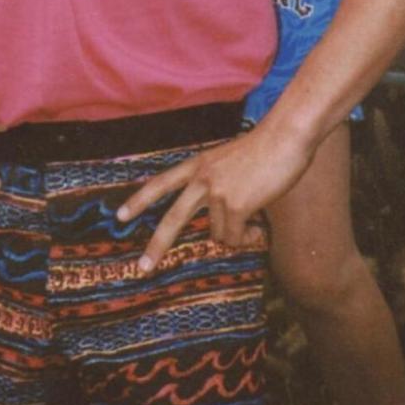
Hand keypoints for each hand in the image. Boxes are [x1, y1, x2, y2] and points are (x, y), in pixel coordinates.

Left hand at [115, 122, 315, 272]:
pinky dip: (248, 238)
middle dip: (157, 246)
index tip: (120, 216)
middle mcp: (201, 179)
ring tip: (255, 216)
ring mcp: (217, 192)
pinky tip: (260, 228)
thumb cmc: (265, 147)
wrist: (285, 137)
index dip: (139, 201)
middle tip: (143, 267)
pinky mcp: (236, 205)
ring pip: (219, 233)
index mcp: (198, 165)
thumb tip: (223, 221)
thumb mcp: (229, 161)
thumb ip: (218, 183)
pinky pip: (236, 237)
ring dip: (236, 233)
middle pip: (172, 219)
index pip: (160, 183)